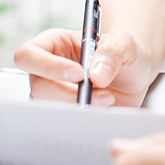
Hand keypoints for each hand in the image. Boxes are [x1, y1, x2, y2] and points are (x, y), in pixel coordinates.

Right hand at [13, 26, 157, 106]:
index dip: (48, 66)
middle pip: (38, 86)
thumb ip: (112, 51)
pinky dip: (83, 120)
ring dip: (79, 107)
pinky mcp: (66, 114)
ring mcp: (55, 95)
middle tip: (101, 93)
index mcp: (53, 44)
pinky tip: (102, 110)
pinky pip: (63, 122)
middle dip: (69, 93)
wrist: (136, 76)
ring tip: (107, 99)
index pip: (29, 54)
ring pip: (49, 108)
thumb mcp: (125, 42)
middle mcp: (48, 70)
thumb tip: (95, 75)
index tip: (79, 74)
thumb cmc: (124, 52)